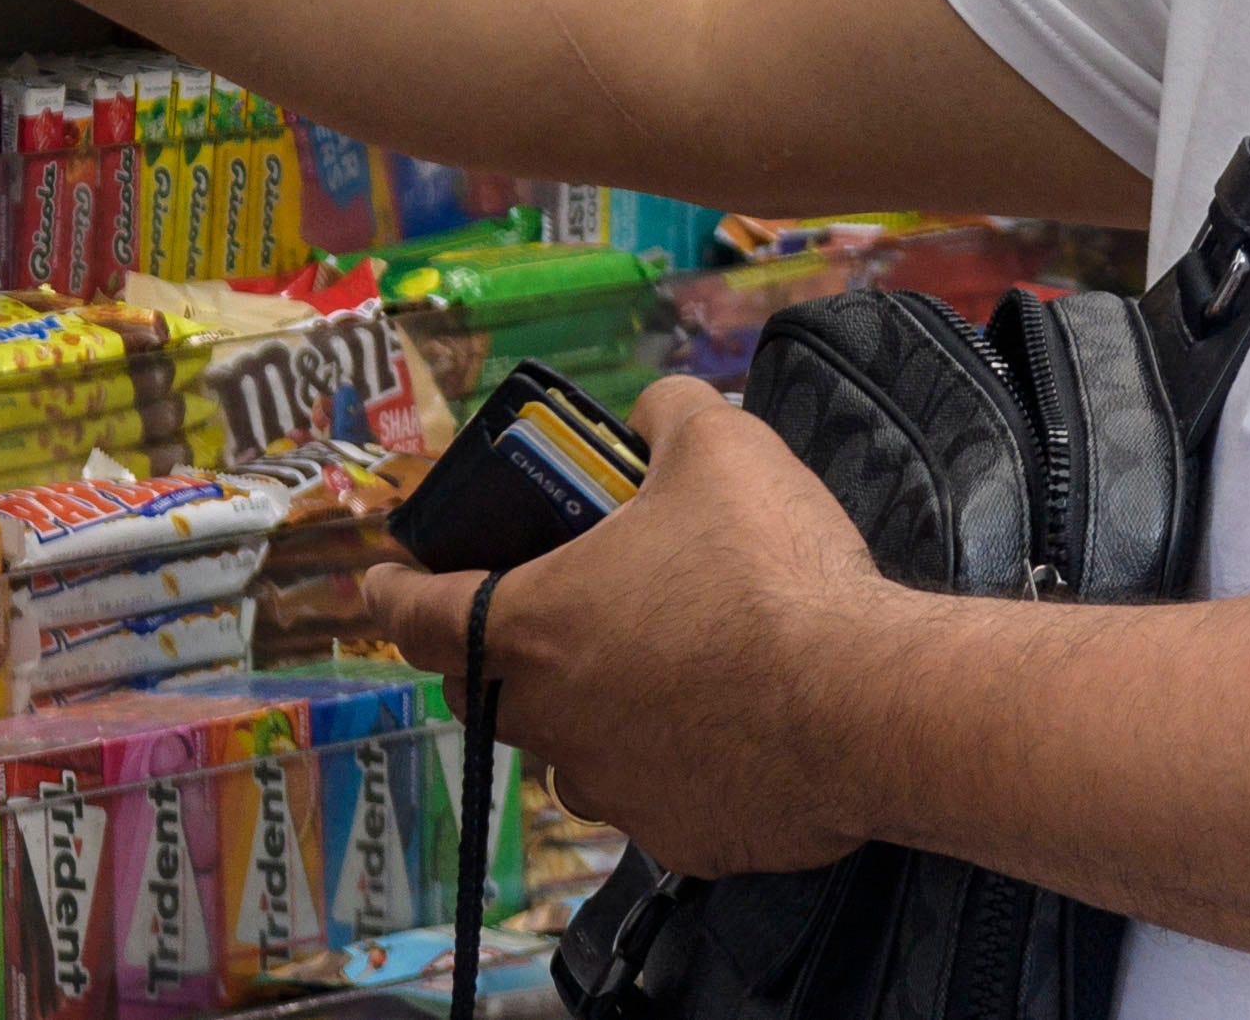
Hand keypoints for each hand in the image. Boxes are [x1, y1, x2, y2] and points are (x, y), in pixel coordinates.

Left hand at [366, 377, 902, 879]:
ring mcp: (617, 791)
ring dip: (583, 715)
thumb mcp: (718, 446)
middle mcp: (554, 722)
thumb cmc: (773, 572)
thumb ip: (667, 414)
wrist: (868, 704)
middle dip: (493, 654)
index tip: (382, 584)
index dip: (392, 593)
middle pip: (487, 692)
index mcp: (532, 627)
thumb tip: (653, 409)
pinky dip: (668, 765)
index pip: (417, 618)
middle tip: (534, 612)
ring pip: (568, 753)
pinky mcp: (684, 840)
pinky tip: (721, 730)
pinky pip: (654, 799)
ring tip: (642, 669)